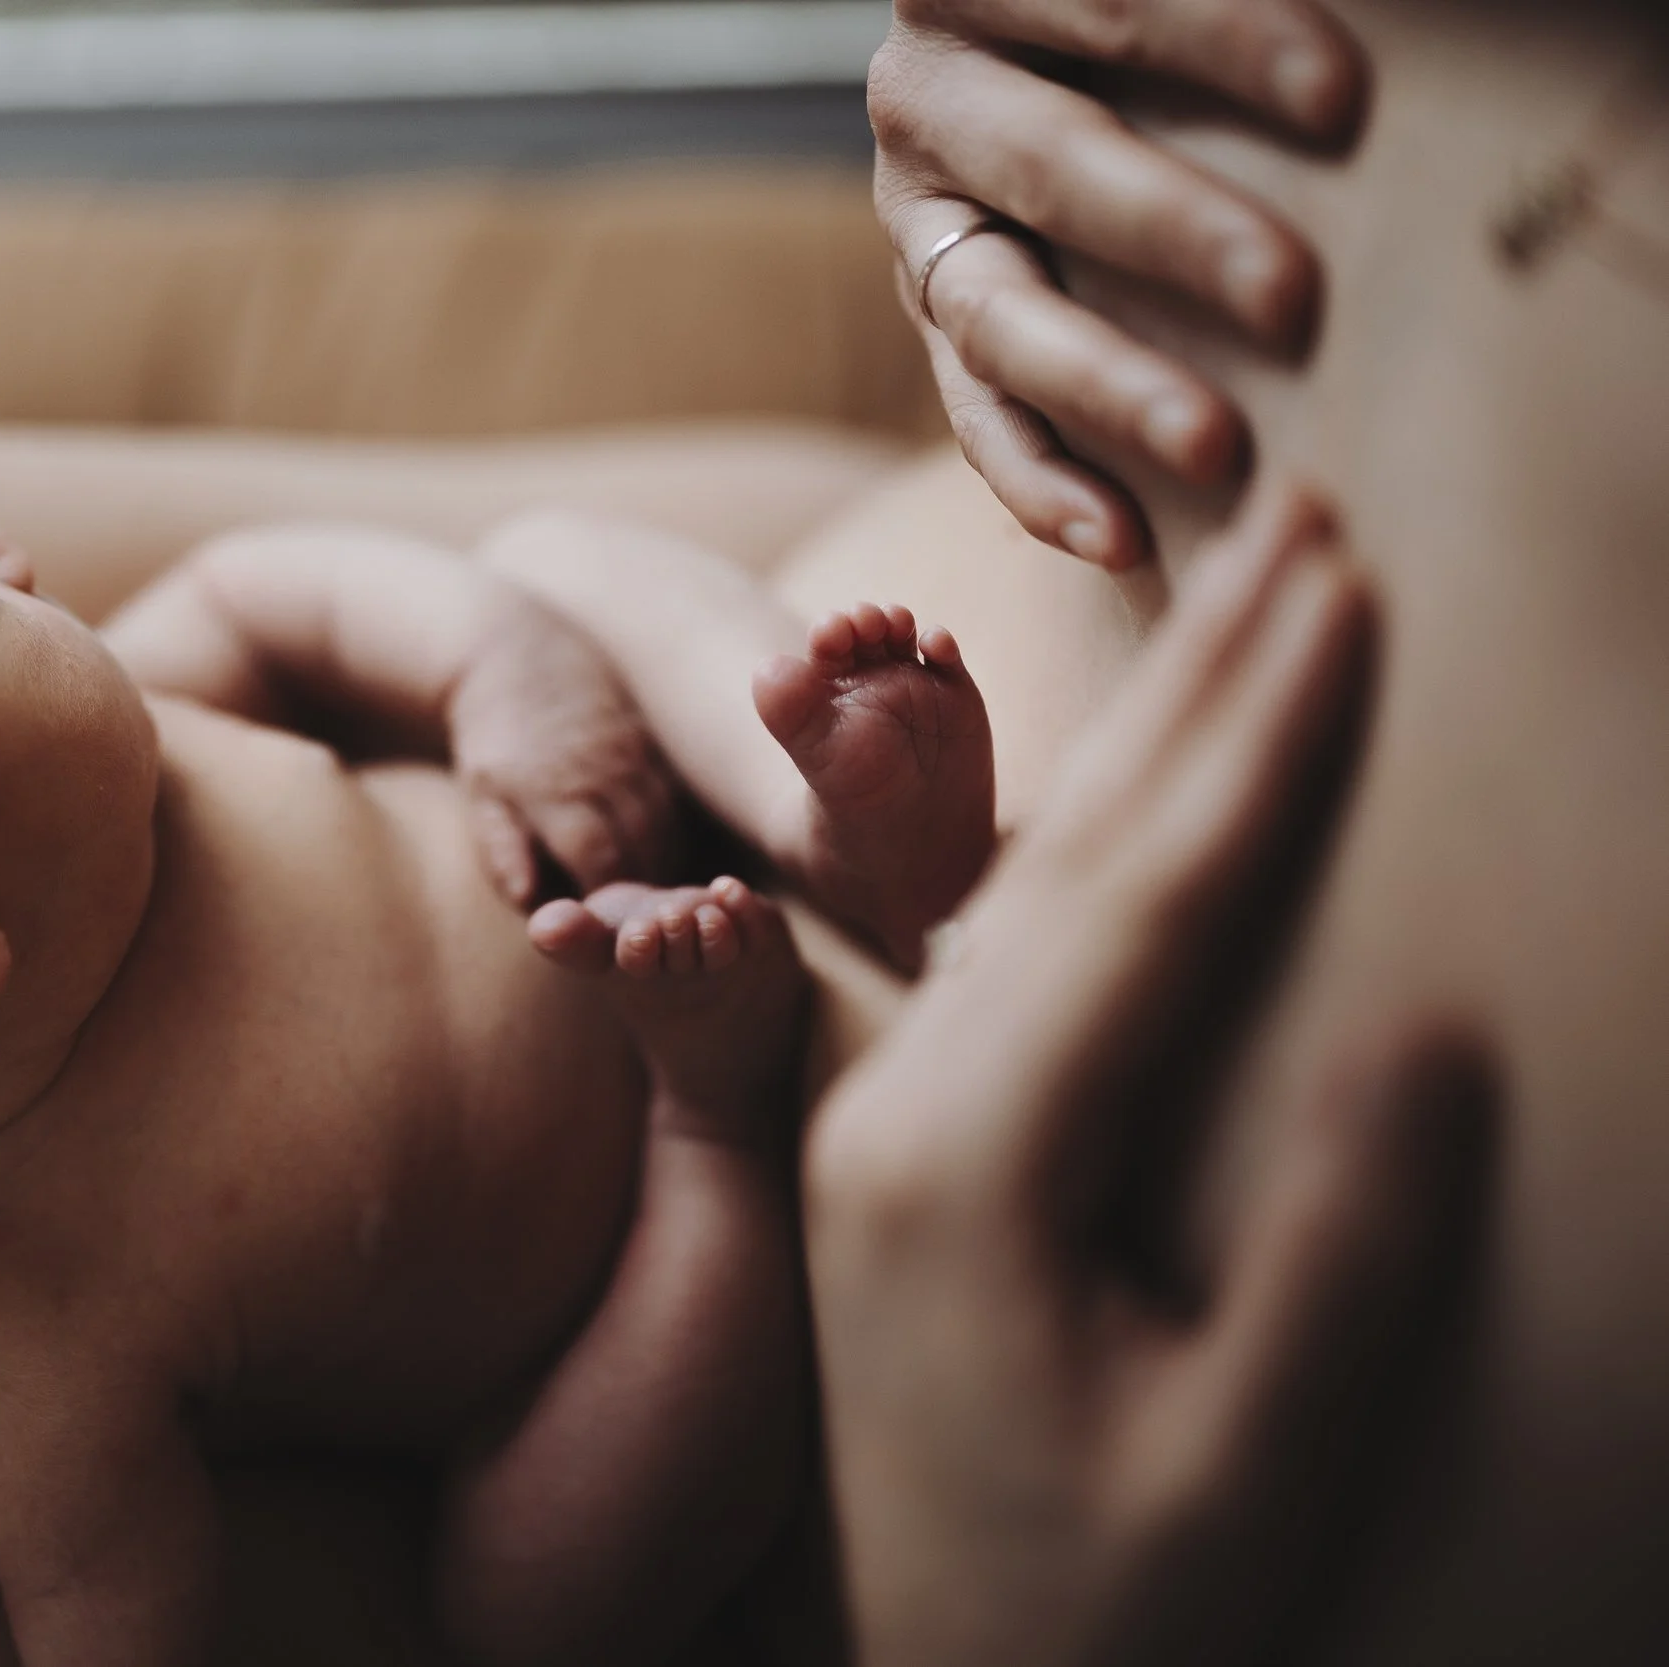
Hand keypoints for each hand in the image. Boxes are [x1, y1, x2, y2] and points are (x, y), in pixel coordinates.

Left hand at [448, 598, 679, 906]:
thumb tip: (527, 899)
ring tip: (652, 908)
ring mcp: (639, 760)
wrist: (524, 659)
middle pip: (646, 855)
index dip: (607, 908)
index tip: (605, 935)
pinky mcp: (656, 752)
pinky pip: (677, 809)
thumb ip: (502, 850)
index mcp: (560, 794)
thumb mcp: (482, 796)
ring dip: (665, 874)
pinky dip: (674, 842)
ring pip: (670, 834)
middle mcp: (609, 776)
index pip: (600, 867)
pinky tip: (661, 866)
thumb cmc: (495, 742)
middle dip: (644, 901)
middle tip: (638, 934)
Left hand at [804, 490, 1493, 1666]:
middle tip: (1300, 517)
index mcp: (968, 1165)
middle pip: (1068, 855)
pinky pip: (998, 956)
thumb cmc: (1107, 1620)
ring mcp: (895, 1129)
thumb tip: (1430, 1036)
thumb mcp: (1243, 1469)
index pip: (1138, 903)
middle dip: (1195, 686)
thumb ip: (1333, 1257)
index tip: (1349, 580)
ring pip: (1022, 888)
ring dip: (1142, 742)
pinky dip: (1083, 846)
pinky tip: (1145, 793)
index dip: (1256, 739)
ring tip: (1241, 607)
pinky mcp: (910, 1160)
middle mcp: (906, 1114)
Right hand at [871, 0, 1368, 567]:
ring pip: (998, 312)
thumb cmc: (1192, 25)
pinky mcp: (937, 322)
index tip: (1344, 100)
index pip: (1107, 1)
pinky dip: (1040, 483)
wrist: (1080, 69)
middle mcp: (924, 98)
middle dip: (1174, 232)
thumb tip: (1345, 61)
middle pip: (1052, 164)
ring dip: (1110, 385)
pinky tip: (1120, 538)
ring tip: (1217, 446)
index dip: (1222, 43)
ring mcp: (919, 224)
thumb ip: (1237, 3)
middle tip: (1294, 295)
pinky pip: (973, 416)